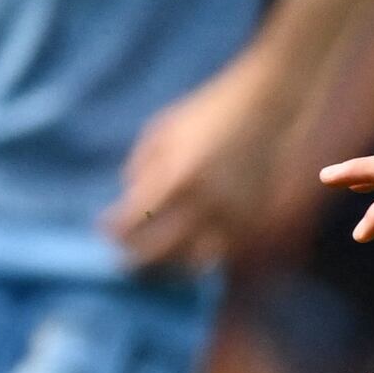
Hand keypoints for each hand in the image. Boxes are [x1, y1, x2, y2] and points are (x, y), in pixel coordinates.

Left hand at [102, 56, 312, 271]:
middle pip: (161, 253)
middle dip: (137, 262)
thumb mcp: (161, 133)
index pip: (133, 223)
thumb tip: (131, 203)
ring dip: (172, 267)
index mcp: (177, 179)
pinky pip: (225, 253)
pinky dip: (204, 258)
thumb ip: (140, 170)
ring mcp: (236, 215)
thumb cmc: (208, 113)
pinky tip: (191, 251)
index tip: (105, 230)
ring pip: (196, 264)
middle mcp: (207, 204)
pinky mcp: (257, 219)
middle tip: (123, 261)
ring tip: (158, 263)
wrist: (268, 105)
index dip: (113, 232)